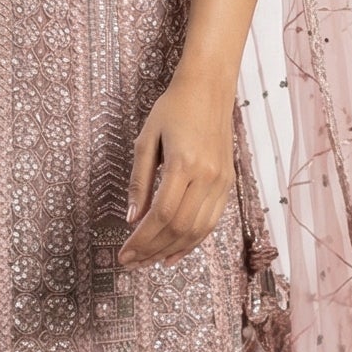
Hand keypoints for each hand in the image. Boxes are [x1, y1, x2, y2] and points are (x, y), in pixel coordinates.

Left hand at [117, 72, 234, 269]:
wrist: (209, 88)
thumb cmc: (173, 108)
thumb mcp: (146, 139)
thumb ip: (139, 181)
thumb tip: (132, 218)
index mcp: (184, 164)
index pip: (162, 215)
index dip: (142, 239)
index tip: (124, 252)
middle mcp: (208, 176)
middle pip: (179, 227)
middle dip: (153, 250)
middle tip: (132, 263)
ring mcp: (222, 182)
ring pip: (198, 230)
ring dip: (172, 250)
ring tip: (149, 262)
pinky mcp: (228, 183)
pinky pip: (211, 221)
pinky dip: (192, 241)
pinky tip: (174, 251)